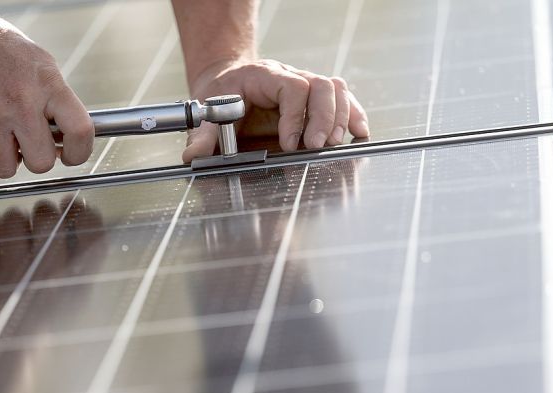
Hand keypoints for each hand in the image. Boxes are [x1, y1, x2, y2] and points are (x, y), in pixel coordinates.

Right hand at [0, 10, 93, 177]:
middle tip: (27, 145)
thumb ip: (57, 101)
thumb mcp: (42, 66)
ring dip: (4, 160)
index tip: (69, 155)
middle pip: (41, 163)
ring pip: (6, 169)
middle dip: (35, 159)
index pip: (80, 131)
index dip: (79, 153)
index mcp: (48, 86)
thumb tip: (66, 139)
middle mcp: (21, 102)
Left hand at [182, 59, 369, 162]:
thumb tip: (193, 156)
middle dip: (322, 119)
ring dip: (340, 117)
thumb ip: (203, 134)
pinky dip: (354, 115)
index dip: (295, 116)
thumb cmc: (219, 95)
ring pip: (336, 89)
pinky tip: (359, 132)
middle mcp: (290, 77)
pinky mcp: (315, 100)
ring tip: (332, 143)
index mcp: (264, 76)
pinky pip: (343, 99)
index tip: (289, 143)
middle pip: (321, 86)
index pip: (292, 87)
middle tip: (315, 147)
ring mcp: (305, 86)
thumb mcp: (206, 110)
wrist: (227, 80)